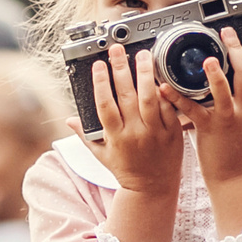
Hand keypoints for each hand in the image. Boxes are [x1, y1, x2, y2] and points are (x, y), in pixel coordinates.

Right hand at [81, 40, 185, 195]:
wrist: (151, 191)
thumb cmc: (125, 171)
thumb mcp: (100, 155)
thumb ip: (85, 135)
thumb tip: (69, 121)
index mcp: (115, 137)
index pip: (105, 105)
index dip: (101, 83)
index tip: (98, 65)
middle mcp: (134, 133)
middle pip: (126, 96)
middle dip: (121, 69)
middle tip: (118, 50)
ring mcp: (155, 133)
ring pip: (150, 98)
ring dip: (145, 74)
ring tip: (142, 55)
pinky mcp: (173, 133)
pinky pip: (170, 109)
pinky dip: (166, 92)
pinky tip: (162, 75)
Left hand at [177, 35, 241, 233]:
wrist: (235, 181)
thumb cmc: (239, 153)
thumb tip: (233, 84)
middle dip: (237, 50)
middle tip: (227, 34)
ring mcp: (228, 119)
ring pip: (224, 90)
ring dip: (214, 74)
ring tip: (207, 61)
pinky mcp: (209, 129)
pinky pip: (192, 109)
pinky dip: (177, 97)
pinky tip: (165, 88)